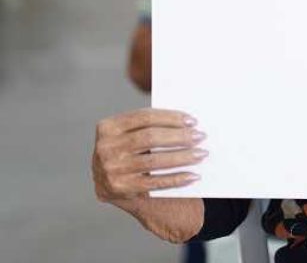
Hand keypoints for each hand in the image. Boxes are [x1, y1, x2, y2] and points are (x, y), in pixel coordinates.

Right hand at [92, 108, 206, 202]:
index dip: (170, 117)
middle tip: (200, 136)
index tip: (192, 121)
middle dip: (179, 136)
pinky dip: (176, 179)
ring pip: (154, 161)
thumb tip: (186, 123)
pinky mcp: (120, 189)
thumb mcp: (127, 135)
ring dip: (182, 157)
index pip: (144, 117)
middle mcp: (106, 148)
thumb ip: (148, 126)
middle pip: (150, 138)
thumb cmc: (126, 152)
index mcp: (108, 127)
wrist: (106, 185)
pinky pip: (154, 182)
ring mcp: (111, 169)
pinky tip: (192, 176)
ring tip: (201, 154)